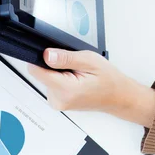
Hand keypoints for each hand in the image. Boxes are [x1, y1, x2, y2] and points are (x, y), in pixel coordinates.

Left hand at [29, 49, 154, 125]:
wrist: (118, 96)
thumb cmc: (108, 79)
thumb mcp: (89, 60)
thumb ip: (65, 58)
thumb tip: (46, 54)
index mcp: (65, 90)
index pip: (37, 71)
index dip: (41, 57)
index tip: (50, 52)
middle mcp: (58, 100)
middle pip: (41, 73)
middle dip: (54, 64)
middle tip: (74, 64)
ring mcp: (58, 102)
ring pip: (46, 77)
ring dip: (58, 71)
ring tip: (77, 72)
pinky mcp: (58, 101)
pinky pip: (52, 83)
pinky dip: (61, 78)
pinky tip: (75, 78)